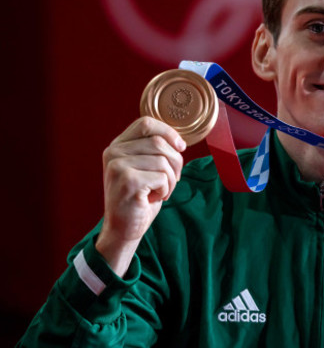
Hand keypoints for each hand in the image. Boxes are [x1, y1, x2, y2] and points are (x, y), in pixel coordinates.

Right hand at [95, 117, 185, 275]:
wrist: (123, 229)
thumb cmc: (140, 198)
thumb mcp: (145, 168)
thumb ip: (155, 150)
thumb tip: (179, 142)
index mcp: (117, 145)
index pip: (146, 122)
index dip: (168, 132)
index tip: (181, 147)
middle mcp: (113, 152)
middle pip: (159, 142)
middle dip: (175, 162)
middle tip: (172, 179)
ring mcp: (118, 166)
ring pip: (163, 161)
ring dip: (171, 179)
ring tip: (161, 191)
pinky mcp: (127, 181)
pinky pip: (162, 177)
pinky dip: (166, 189)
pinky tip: (154, 198)